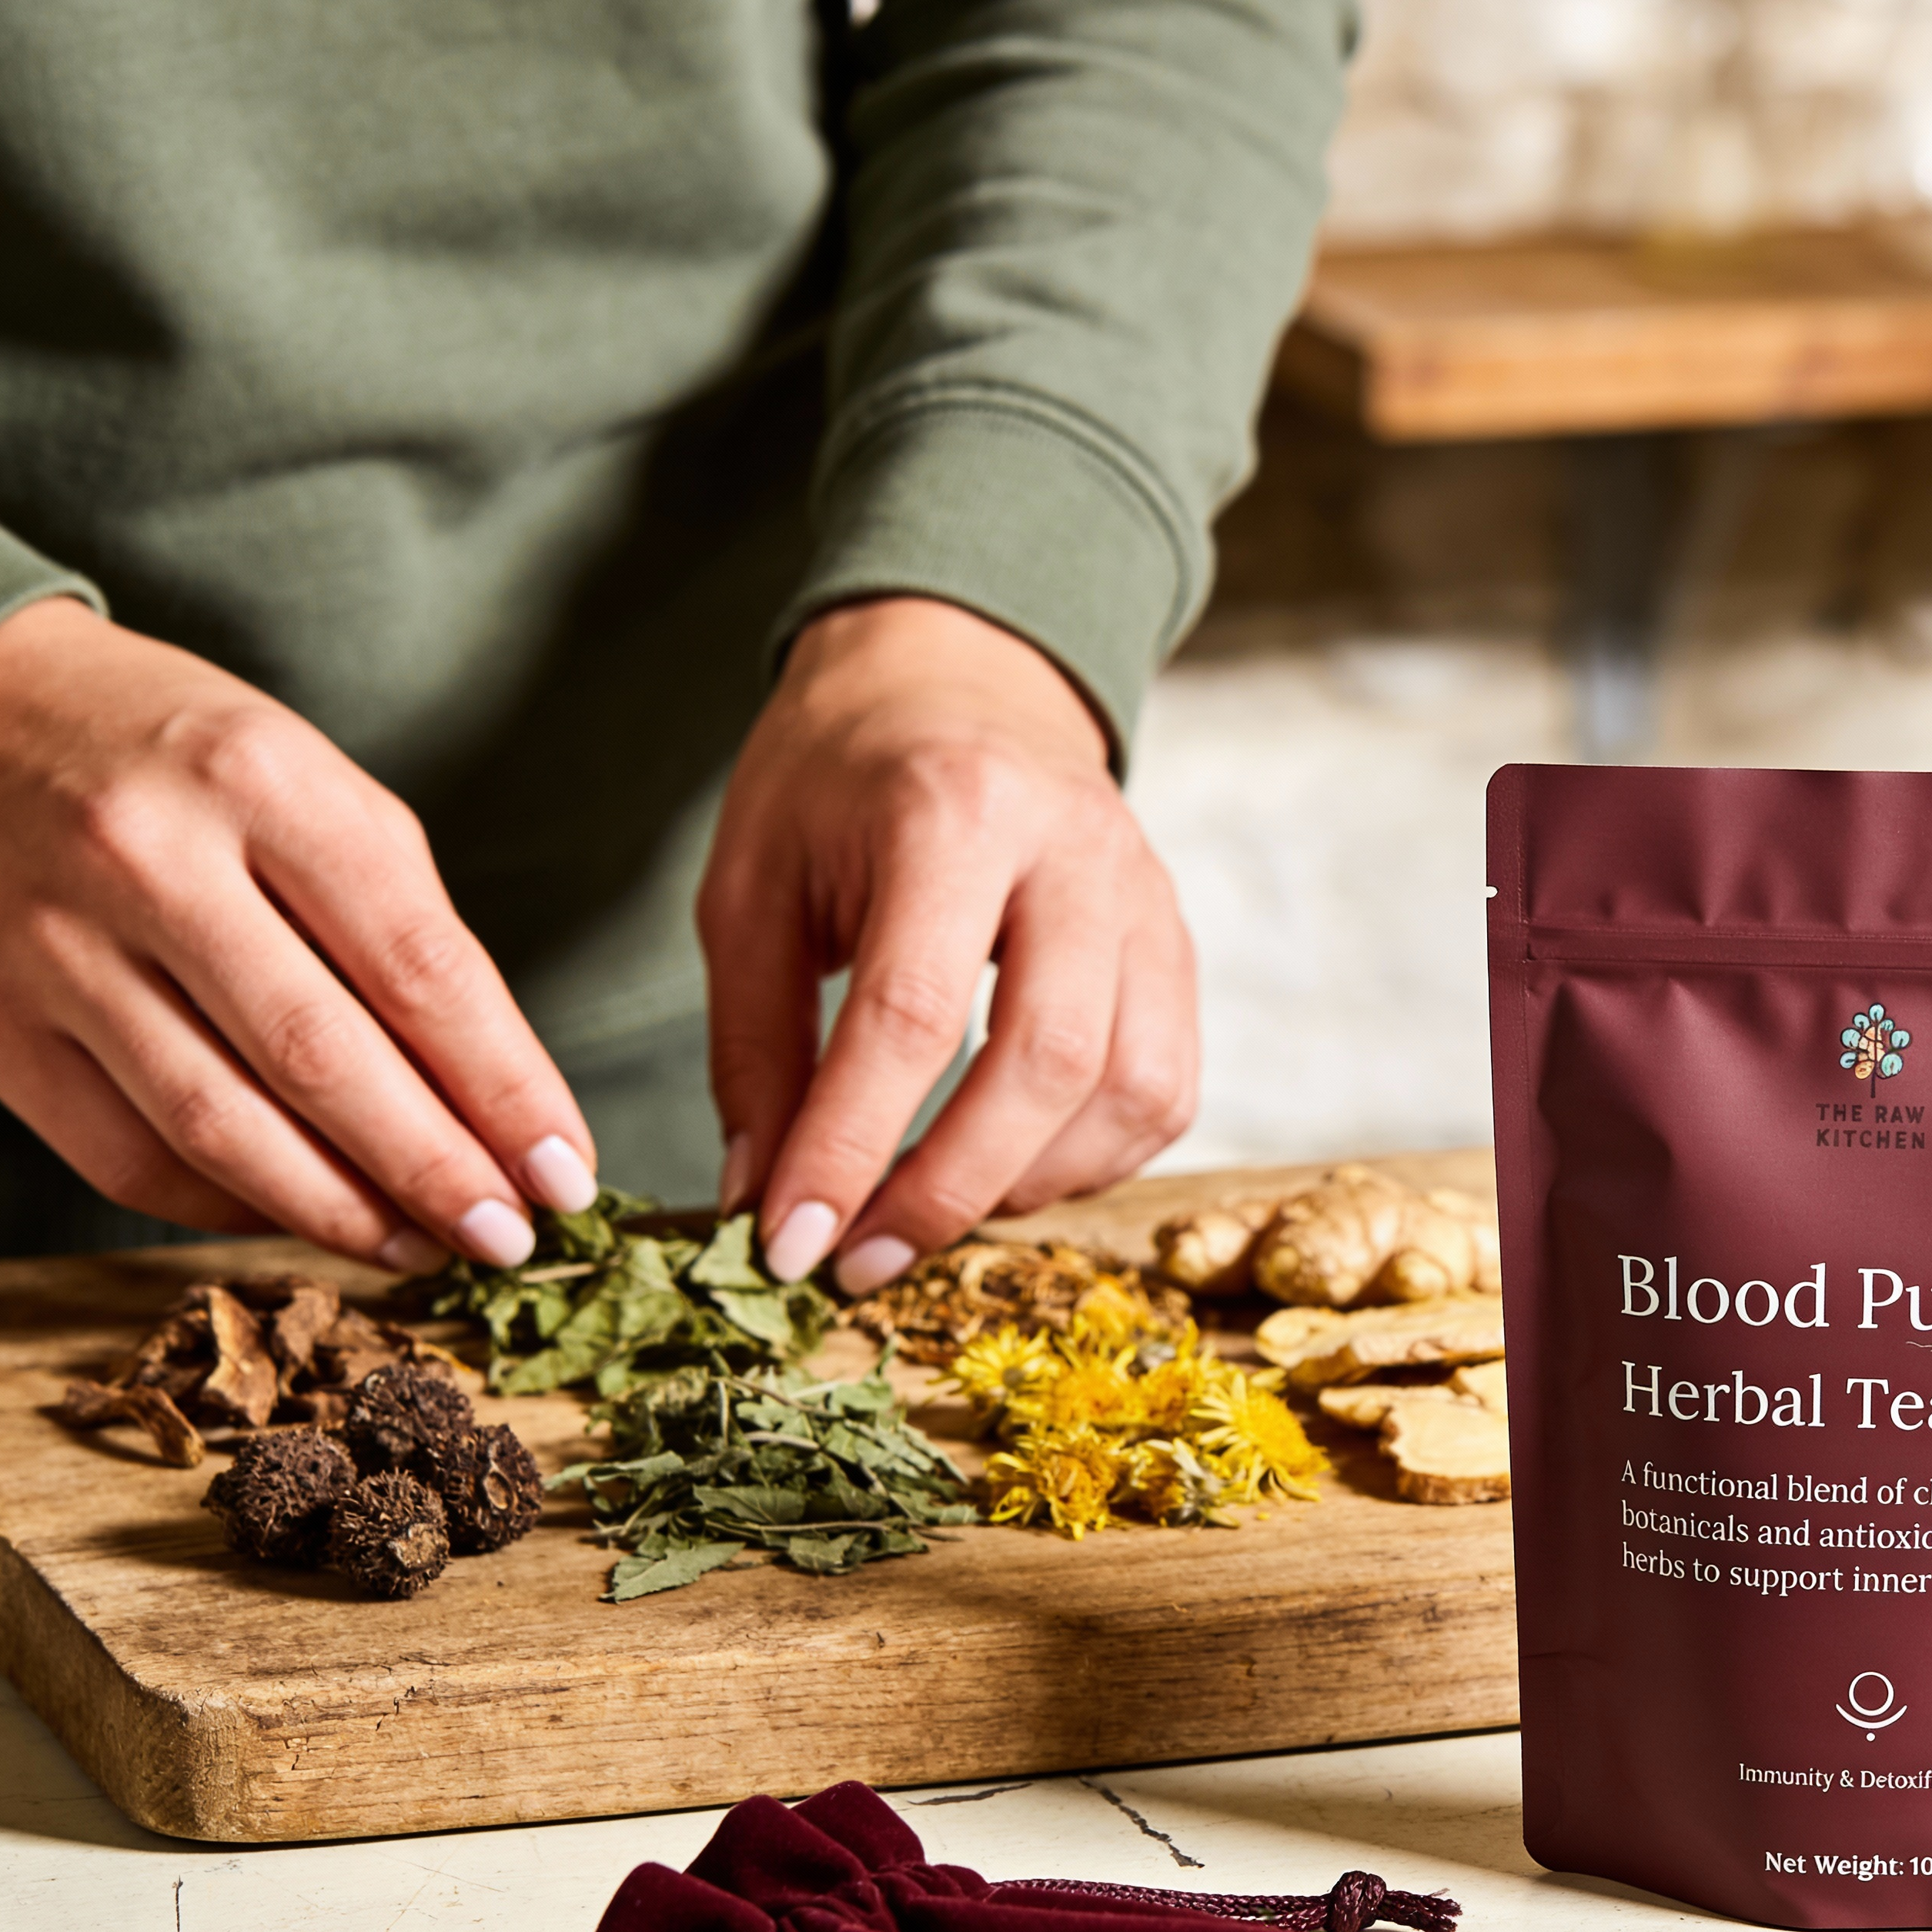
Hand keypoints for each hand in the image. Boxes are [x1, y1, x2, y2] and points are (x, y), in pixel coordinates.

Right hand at [0, 599, 597, 1260]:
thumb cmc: (178, 756)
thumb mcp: (310, 785)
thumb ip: (400, 924)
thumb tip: (493, 1094)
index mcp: (261, 782)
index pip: (419, 968)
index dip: (506, 1088)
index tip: (567, 1169)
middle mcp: (149, 862)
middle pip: (322, 1060)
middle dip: (434, 1170)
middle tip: (508, 1239)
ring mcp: (55, 948)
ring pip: (222, 1127)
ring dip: (341, 1211)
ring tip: (423, 1249)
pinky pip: (129, 1155)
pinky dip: (229, 1206)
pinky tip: (303, 1216)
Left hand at [699, 596, 1197, 1293]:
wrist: (961, 670)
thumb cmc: (839, 775)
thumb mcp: (752, 886)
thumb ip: (758, 1047)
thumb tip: (764, 1206)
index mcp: (953, 811)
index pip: (913, 1014)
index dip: (851, 1148)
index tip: (788, 1245)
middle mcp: (1077, 852)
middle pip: (1046, 1064)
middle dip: (946, 1191)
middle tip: (857, 1260)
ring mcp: (1148, 898)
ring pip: (1132, 1090)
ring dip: (1029, 1185)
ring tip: (930, 1214)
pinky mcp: (1179, 943)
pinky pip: (1168, 1087)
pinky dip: (1094, 1158)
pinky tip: (1010, 1171)